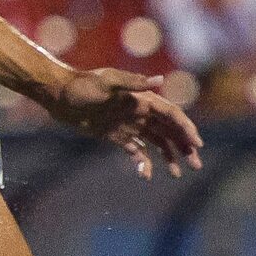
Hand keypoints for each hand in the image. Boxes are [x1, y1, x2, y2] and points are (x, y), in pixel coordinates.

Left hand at [45, 67, 201, 178]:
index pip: (171, 115)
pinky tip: (145, 175)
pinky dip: (142, 162)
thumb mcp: (106, 81)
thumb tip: (160, 79)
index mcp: (142, 99)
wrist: (58, 95)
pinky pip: (135, 151)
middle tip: (196, 165)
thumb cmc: (81, 85)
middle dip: (185, 147)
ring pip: (156, 142)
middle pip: (169, 130)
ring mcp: (128, 125)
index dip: (186, 128)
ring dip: (169, 157)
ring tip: (176, 174)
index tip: (197, 145)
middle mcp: (139, 112)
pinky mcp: (115, 135)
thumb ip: (132, 82)